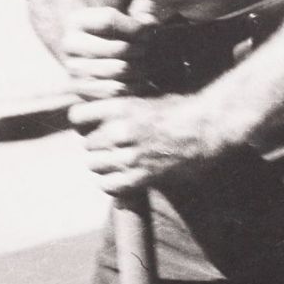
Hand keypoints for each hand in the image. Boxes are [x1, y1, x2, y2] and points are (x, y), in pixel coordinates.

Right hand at [60, 0, 159, 99]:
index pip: (110, 20)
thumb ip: (142, 10)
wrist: (95, 60)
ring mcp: (74, 69)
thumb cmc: (117, 33)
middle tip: (146, 50)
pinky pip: (116, 89)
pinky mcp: (82, 91)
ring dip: (140, 68)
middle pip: (119, 47)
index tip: (146, 32)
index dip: (135, 26)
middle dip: (141, 49)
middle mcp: (70, 44)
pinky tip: (136, 80)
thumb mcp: (127, 14)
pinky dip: (133, 86)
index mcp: (76, 20)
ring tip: (143, 64)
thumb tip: (148, 22)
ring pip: (121, 69)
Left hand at [67, 91, 230, 194]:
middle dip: (97, 146)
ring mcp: (130, 155)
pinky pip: (109, 186)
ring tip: (117, 163)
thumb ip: (119, 108)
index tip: (89, 126)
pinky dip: (112, 184)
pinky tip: (121, 178)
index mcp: (120, 107)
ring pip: (95, 166)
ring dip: (104, 166)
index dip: (82, 122)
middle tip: (111, 147)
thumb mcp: (145, 98)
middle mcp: (120, 131)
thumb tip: (96, 114)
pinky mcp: (141, 177)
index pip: (77, 116)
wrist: (207, 128)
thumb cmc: (180, 110)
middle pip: (88, 145)